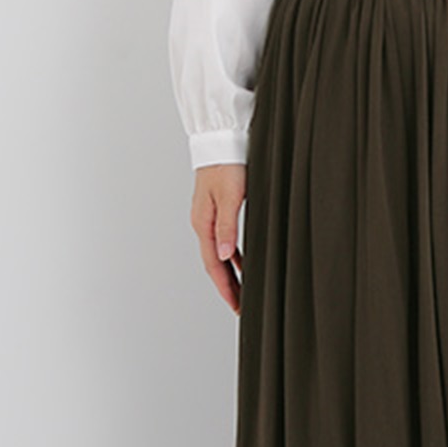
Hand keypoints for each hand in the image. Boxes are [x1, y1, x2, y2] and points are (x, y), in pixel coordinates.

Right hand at [190, 163, 246, 313]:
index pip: (213, 264)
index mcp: (203, 222)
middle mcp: (204, 222)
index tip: (236, 306)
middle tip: (241, 307)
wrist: (222, 138)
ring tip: (244, 292)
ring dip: (231, 274)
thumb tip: (223, 256)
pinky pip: (225, 241)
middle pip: (215, 263)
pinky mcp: (218, 208)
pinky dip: (234, 256)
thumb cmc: (227, 163)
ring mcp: (210, 216)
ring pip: (220, 254)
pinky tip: (244, 264)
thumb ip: (228, 227)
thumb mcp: (231, 196)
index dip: (226, 288)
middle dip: (228, 287)